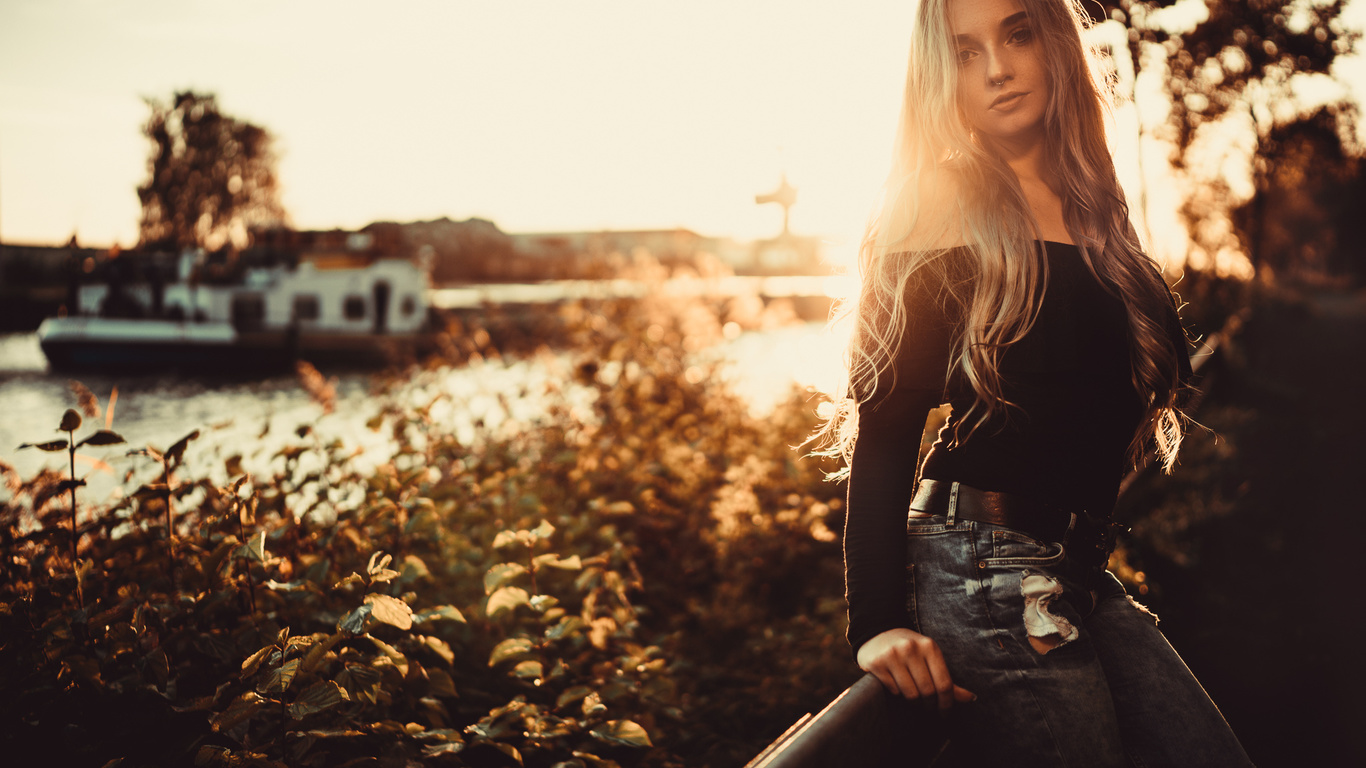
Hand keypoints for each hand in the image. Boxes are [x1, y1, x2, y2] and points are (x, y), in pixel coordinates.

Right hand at [857, 628, 975, 708]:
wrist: (878, 634)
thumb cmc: (910, 650)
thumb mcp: (930, 658)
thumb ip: (947, 679)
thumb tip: (971, 698)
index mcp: (929, 646)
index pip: (944, 684)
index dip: (947, 704)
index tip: (945, 714)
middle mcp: (910, 648)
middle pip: (928, 691)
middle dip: (930, 706)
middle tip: (929, 709)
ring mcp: (892, 655)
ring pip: (910, 694)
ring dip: (914, 703)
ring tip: (914, 701)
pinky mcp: (877, 663)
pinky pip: (894, 690)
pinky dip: (897, 694)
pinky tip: (897, 688)